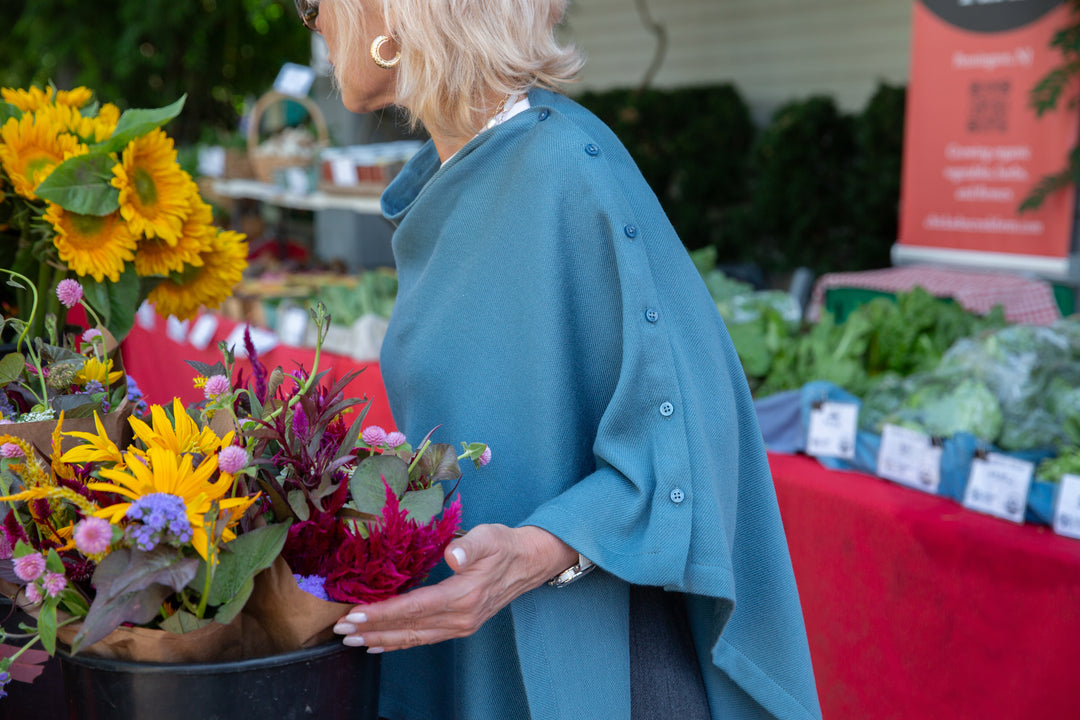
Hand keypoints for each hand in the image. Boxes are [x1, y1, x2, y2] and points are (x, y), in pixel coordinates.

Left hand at [332, 523, 577, 651]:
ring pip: (413, 638)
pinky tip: (379, 645)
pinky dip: (398, 643)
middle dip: (372, 629)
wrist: (529, 562)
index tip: (354, 613)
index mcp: (464, 595)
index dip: (383, 612)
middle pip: (409, 627)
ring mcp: (460, 626)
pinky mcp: (459, 627)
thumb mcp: (490, 536)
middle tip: (341, 629)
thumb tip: (452, 555)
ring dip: (381, 640)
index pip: (414, 607)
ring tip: (352, 640)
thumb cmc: (505, 545)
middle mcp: (460, 618)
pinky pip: (423, 639)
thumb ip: (470, 546)